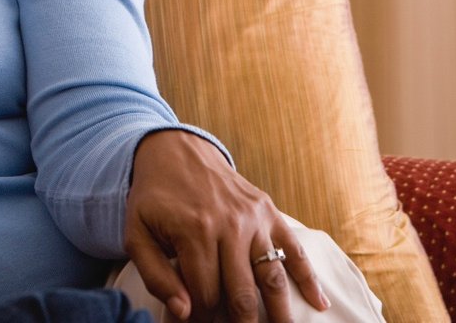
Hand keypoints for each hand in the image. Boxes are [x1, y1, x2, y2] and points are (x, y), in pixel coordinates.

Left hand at [125, 130, 330, 321]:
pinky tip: (319, 304)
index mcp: (194, 233)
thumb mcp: (136, 232)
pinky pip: (294, 250)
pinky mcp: (270, 212)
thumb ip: (154, 275)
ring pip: (272, 279)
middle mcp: (229, 226)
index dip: (202, 319)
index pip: (205, 295)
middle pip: (242, 294)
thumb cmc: (153, 198)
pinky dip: (309, 279)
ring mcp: (254, 219)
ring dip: (279, 314)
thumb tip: (183, 312)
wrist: (175, 150)